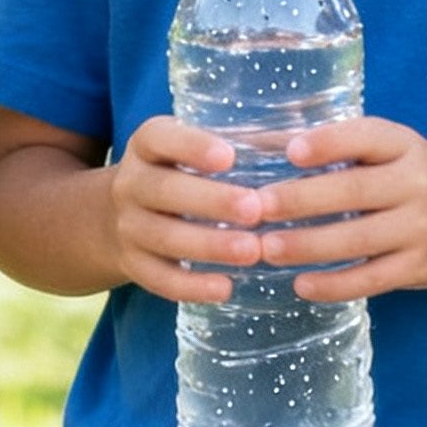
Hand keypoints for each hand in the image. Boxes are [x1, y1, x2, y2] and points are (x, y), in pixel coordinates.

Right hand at [106, 116, 271, 303]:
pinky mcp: (132, 264)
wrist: (118, 214)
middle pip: (163, 190)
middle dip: (211, 201)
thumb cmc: (183, 173)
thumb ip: (244, 143)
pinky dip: (191, 287)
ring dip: (209, 246)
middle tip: (255, 210)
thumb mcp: (198, 148)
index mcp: (148, 143)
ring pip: (163, 237)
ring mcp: (126, 226)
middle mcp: (130, 182)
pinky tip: (226, 289)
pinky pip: (158, 279)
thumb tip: (308, 141)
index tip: (229, 156)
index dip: (192, 146)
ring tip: (253, 252)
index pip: (161, 138)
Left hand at [249, 117, 426, 299]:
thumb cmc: (413, 176)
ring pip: (358, 240)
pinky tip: (301, 284)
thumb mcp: (390, 150)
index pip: (366, 137)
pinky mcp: (419, 268)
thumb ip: (337, 146)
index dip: (328, 143)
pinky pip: (372, 280)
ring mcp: (420, 229)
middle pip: (354, 191)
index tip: (290, 151)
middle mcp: (416, 184)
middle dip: (301, 199)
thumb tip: (263, 141)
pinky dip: (335, 285)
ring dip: (307, 246)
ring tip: (266, 248)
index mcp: (404, 145)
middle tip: (256, 206)